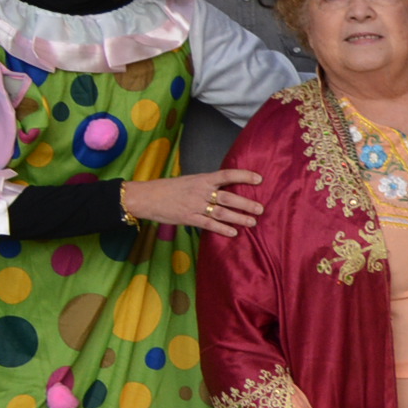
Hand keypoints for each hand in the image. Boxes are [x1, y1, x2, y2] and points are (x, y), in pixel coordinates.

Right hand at [124, 169, 265, 232]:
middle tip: (261, 208)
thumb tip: (226, 187)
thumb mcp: (190, 181)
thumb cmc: (169, 188)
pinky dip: (222, 229)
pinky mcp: (188, 218)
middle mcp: (201, 191)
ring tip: (252, 222)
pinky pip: (208, 224)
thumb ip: (207, 184)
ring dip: (238, 218)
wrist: (146, 197)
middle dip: (246, 203)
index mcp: (202, 179)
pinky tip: (233, 233)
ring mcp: (195, 205)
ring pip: (221, 212)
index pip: (227, 175)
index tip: (259, 179)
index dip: (244, 176)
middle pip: (228, 197)